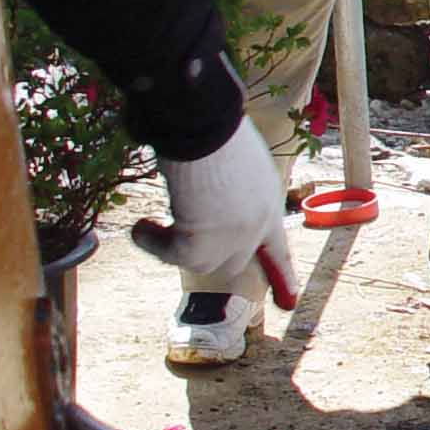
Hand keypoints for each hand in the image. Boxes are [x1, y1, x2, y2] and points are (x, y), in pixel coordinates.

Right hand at [136, 117, 285, 283]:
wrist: (205, 127)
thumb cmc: (215, 128)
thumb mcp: (234, 161)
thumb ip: (228, 189)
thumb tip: (199, 200)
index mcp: (268, 202)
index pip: (277, 248)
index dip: (281, 275)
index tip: (288, 303)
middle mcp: (257, 226)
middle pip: (232, 263)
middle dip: (208, 255)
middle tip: (182, 247)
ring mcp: (233, 240)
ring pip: (198, 262)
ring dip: (171, 245)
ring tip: (150, 224)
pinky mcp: (201, 249)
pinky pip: (168, 255)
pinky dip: (149, 241)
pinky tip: (141, 224)